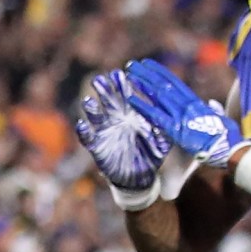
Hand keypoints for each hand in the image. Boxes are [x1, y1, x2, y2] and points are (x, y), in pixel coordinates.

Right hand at [74, 70, 168, 206]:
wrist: (139, 177)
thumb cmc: (151, 155)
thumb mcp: (162, 142)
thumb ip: (164, 130)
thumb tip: (168, 120)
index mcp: (131, 115)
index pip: (126, 96)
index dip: (122, 85)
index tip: (120, 74)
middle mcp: (115, 120)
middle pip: (108, 101)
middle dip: (103, 90)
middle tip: (99, 79)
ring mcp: (104, 132)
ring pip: (95, 116)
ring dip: (91, 108)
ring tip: (89, 101)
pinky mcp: (96, 147)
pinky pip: (87, 138)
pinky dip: (83, 132)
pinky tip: (82, 125)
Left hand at [123, 58, 240, 166]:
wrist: (230, 149)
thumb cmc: (227, 137)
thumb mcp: (221, 119)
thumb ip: (214, 110)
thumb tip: (211, 104)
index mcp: (196, 102)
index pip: (175, 83)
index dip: (160, 72)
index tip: (148, 64)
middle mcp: (187, 105)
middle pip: (164, 84)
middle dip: (147, 74)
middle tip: (132, 65)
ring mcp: (181, 116)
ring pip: (158, 95)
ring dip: (142, 83)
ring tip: (129, 74)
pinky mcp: (176, 130)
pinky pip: (156, 116)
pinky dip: (143, 106)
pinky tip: (131, 98)